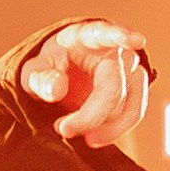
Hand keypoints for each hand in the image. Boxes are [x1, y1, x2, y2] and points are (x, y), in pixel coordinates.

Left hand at [20, 19, 149, 147]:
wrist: (59, 78)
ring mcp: (128, 70)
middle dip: (91, 114)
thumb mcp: (32, 70)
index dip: (120, 36)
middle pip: (115, 83)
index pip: (103, 33)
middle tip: (62, 128)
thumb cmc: (48, 67)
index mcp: (84, 37)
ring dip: (105, 127)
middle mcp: (113, 50)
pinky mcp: (134, 90)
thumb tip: (56, 88)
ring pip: (131, 103)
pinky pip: (133, 113)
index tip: (136, 40)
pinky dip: (113, 130)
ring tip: (72, 132)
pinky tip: (91, 136)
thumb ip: (39, 78)